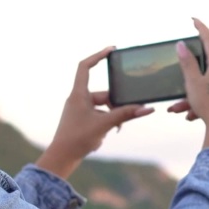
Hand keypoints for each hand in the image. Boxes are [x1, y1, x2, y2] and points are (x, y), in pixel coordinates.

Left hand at [37, 46, 153, 179]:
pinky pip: (99, 116)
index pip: (85, 67)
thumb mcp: (105, 124)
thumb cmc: (77, 138)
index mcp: (79, 94)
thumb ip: (126, 115)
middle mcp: (78, 99)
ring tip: (115, 130)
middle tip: (127, 114)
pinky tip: (106, 135)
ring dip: (112, 117)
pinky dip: (106, 124)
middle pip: (103, 94)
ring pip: (103, 107)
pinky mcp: (81, 121)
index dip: (98, 56)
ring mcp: (79, 111)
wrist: (62, 158)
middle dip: (116, 105)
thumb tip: (146, 109)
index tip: (111, 50)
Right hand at [166, 18, 208, 156]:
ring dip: (190, 96)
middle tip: (178, 82)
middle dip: (187, 78)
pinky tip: (190, 115)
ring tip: (178, 109)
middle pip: (205, 68)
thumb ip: (187, 63)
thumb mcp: (193, 82)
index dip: (201, 29)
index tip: (194, 20)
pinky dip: (199, 103)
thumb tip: (182, 46)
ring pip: (206, 86)